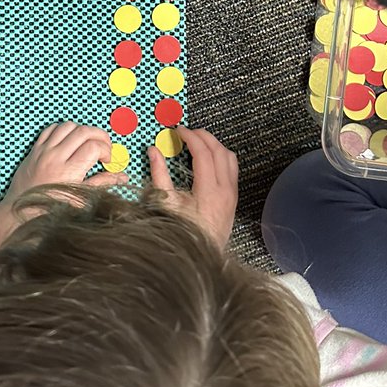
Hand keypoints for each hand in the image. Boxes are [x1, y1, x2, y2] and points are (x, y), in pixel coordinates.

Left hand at [0, 121, 126, 236]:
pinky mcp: (35, 150)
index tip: (107, 161)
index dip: (106, 150)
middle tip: (104, 147)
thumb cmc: (50, 211)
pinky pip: (51, 129)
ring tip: (87, 143)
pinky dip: (63, 130)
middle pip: (83, 131)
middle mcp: (55, 158)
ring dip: (82, 131)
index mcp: (68, 172)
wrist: (18, 214)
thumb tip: (122, 176)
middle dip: (99, 135)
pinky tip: (69, 141)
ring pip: (67, 126)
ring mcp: (43, 151)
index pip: (94, 147)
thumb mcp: (79, 200)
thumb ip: (101, 184)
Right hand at [147, 126, 238, 247]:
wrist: (201, 256)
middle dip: (203, 136)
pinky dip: (221, 156)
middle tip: (187, 131)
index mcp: (209, 191)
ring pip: (230, 157)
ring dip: (214, 144)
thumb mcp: (167, 204)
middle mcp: (226, 190)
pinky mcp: (234, 198)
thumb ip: (159, 175)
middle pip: (220, 150)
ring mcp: (232, 194)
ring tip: (197, 141)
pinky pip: (232, 168)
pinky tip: (207, 158)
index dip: (190, 137)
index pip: (204, 153)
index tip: (178, 130)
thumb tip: (153, 151)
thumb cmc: (181, 232)